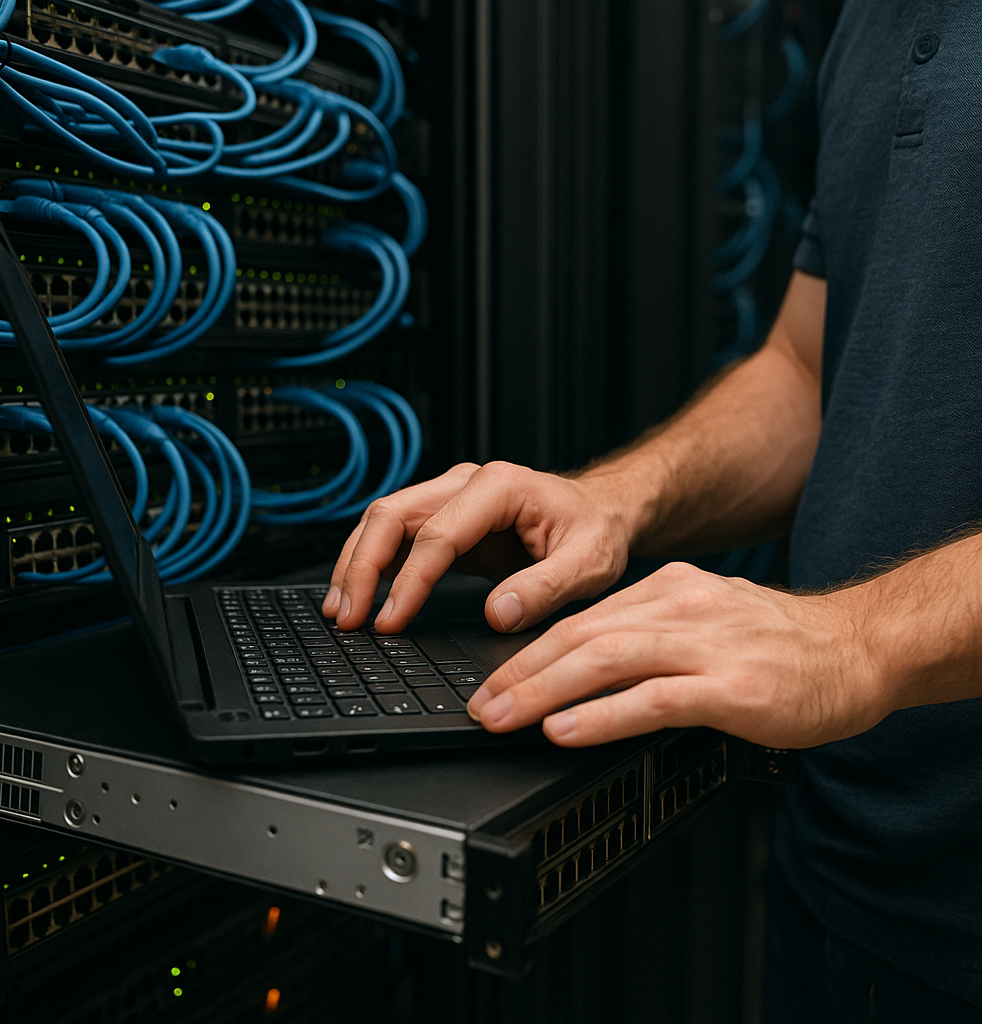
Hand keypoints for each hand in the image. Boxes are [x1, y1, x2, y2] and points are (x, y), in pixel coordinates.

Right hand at [322, 461, 635, 633]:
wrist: (601, 512)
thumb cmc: (595, 530)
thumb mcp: (590, 562)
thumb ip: (547, 587)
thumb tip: (498, 613)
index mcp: (500, 487)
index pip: (437, 534)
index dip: (409, 581)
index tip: (391, 620)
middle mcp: (466, 484)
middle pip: (392, 515)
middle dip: (361, 567)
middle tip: (347, 616)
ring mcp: (450, 498)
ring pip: (383, 520)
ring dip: (355, 563)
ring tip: (339, 609)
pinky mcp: (444, 519)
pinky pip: (395, 536)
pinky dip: (371, 563)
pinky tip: (358, 593)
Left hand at [467, 561, 887, 749]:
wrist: (860, 648)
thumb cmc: (783, 643)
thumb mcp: (707, 618)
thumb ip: (649, 635)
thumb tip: (584, 668)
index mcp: (669, 589)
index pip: (581, 619)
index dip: (528, 651)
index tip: (493, 679)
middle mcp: (680, 608)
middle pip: (580, 635)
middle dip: (521, 672)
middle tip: (481, 704)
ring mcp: (706, 645)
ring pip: (604, 660)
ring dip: (544, 691)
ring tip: (504, 717)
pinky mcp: (732, 688)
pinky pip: (652, 698)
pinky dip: (601, 715)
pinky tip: (565, 730)